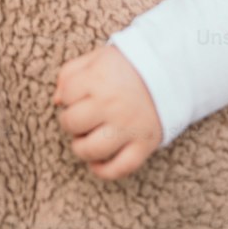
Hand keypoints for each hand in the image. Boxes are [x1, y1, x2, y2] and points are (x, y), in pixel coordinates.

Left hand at [53, 45, 162, 180]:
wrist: (171, 71)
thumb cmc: (128, 64)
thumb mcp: (97, 58)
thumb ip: (70, 73)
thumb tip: (56, 100)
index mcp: (99, 79)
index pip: (66, 95)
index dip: (66, 96)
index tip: (76, 94)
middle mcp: (112, 105)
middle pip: (73, 123)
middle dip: (69, 121)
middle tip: (78, 117)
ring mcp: (129, 127)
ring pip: (91, 150)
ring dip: (80, 147)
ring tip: (84, 138)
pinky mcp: (144, 144)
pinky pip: (120, 168)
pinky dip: (103, 171)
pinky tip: (95, 164)